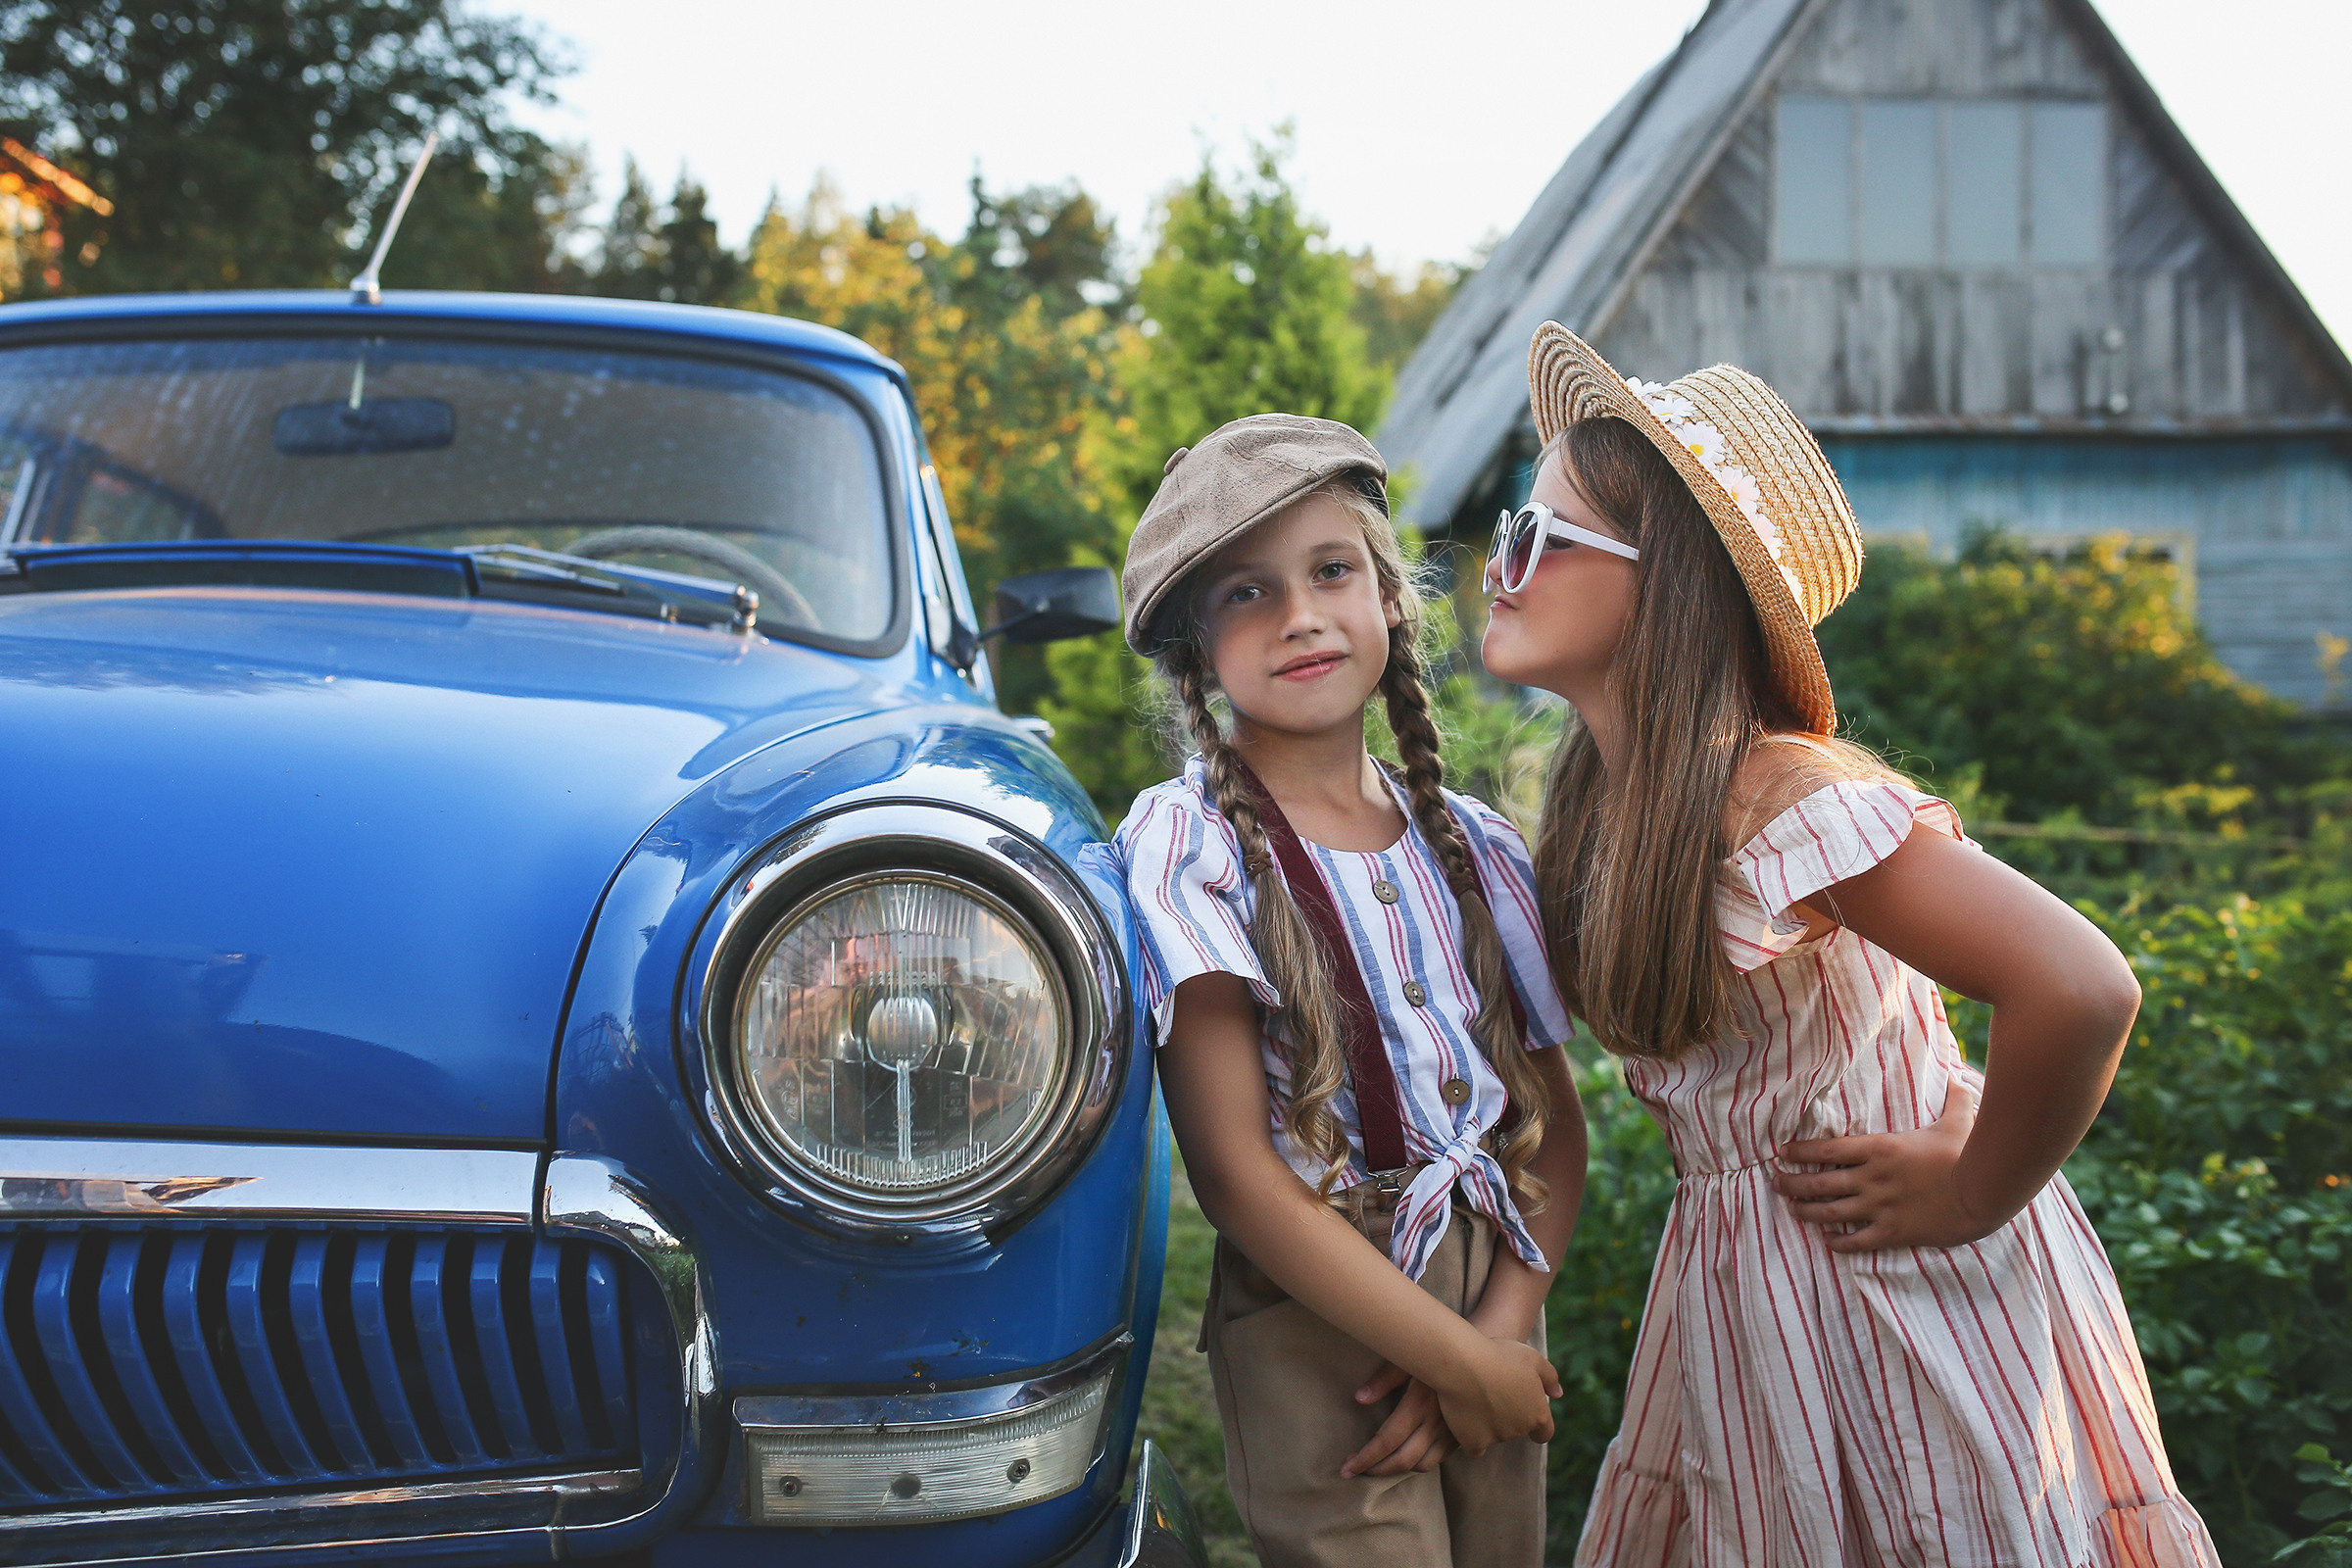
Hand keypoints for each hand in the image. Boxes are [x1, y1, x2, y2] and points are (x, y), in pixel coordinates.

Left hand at [1340, 1363, 1453, 1477]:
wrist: (1480, 1357)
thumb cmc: (1438, 1353)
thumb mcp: (1408, 1359)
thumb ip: (1384, 1380)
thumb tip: (1359, 1399)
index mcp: (1419, 1404)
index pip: (1387, 1440)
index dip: (1365, 1457)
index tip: (1347, 1467)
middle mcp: (1436, 1423)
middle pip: (1403, 1459)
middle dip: (1376, 1470)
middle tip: (1354, 1471)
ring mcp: (1452, 1432)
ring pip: (1422, 1465)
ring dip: (1397, 1470)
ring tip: (1377, 1466)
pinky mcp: (1463, 1435)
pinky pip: (1439, 1459)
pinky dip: (1419, 1464)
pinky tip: (1406, 1457)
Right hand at [1430, 1336, 1560, 1454]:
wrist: (1461, 1363)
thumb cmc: (1498, 1355)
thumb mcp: (1532, 1358)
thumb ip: (1549, 1377)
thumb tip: (1558, 1394)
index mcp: (1538, 1414)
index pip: (1544, 1432)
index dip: (1537, 1427)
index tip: (1527, 1419)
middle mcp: (1519, 1430)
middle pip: (1515, 1429)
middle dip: (1508, 1416)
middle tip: (1493, 1392)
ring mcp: (1496, 1438)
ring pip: (1494, 1435)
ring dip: (1488, 1422)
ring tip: (1474, 1395)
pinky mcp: (1473, 1442)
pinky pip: (1474, 1446)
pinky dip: (1470, 1436)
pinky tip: (1464, 1419)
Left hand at [1774, 1079, 1997, 1251]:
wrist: (1983, 1194)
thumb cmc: (1967, 1156)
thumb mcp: (1957, 1122)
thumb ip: (1953, 1098)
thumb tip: (1958, 1076)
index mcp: (1880, 1148)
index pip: (1826, 1149)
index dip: (1799, 1151)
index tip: (1782, 1152)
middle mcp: (1872, 1178)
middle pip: (1819, 1183)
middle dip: (1791, 1183)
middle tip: (1774, 1182)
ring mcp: (1880, 1207)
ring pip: (1830, 1213)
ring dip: (1805, 1212)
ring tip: (1791, 1209)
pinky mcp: (1892, 1232)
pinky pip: (1855, 1240)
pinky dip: (1838, 1241)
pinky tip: (1828, 1240)